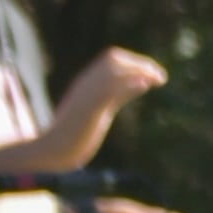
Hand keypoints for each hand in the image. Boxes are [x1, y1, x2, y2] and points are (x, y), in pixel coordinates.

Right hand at [15, 48, 164, 175]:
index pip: (111, 59)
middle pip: (114, 59)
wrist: (50, 153)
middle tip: (161, 77)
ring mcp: (86, 95)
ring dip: (139, 71)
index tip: (153, 73)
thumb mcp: (101, 110)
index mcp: (87, 84)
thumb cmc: (75, 135)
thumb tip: (141, 83)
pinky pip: (109, 90)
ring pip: (112, 70)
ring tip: (160, 80)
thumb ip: (118, 95)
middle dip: (141, 63)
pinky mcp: (88, 110)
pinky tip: (145, 85)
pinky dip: (129, 84)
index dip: (135, 61)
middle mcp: (86, 84)